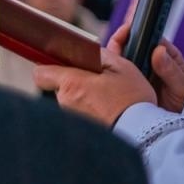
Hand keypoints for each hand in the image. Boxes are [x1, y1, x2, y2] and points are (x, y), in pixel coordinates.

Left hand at [34, 49, 154, 127]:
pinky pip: (80, 114)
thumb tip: (87, 50)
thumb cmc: (131, 100)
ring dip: (83, 96)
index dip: (51, 66)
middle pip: (59, 86)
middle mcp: (65, 103)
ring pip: (70, 100)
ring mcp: (72, 119)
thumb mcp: (121, 67)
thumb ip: (99, 54)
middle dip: (75, 81)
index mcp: (72, 83)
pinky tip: (107, 110)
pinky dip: (90, 110)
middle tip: (98, 80)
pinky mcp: (81, 130)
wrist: (142, 132)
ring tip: (106, 97)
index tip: (65, 64)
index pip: (41, 73)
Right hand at [106, 24, 183, 113]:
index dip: (137, 32)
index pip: (149, 37)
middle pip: (131, 47)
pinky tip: (106, 77)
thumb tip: (158, 51)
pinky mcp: (130, 88)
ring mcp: (139, 74)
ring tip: (106, 61)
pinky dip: (111, 77)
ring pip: (122, 62)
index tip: (127, 31)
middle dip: (119, 45)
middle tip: (114, 47)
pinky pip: (118, 79)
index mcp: (165, 55)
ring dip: (113, 60)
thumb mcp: (183, 85)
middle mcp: (150, 62)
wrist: (179, 124)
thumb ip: (170, 69)